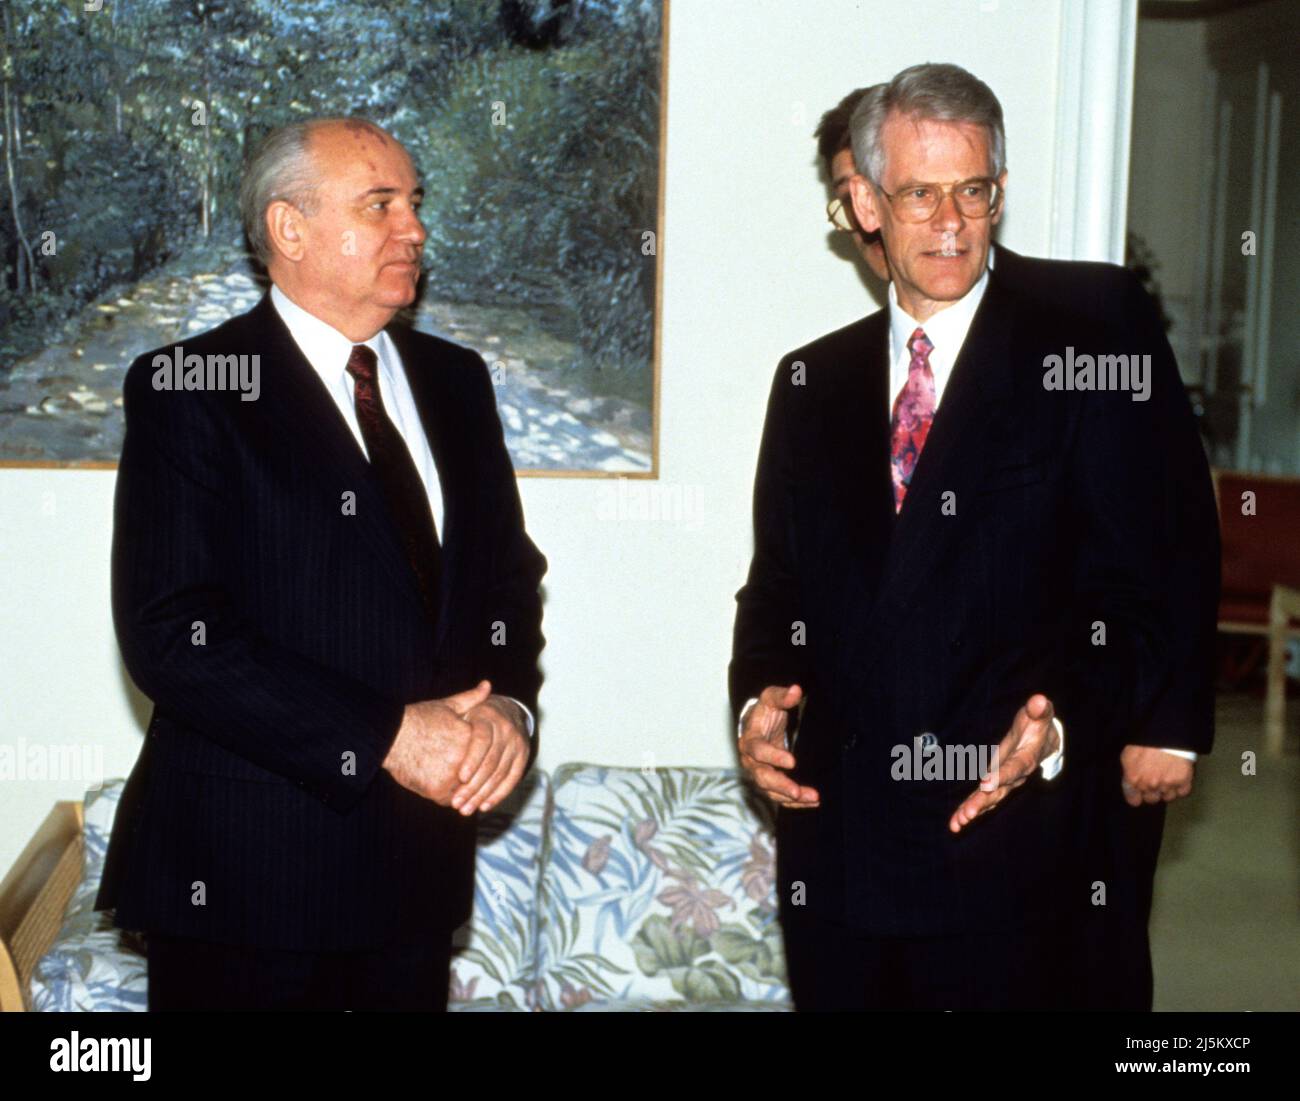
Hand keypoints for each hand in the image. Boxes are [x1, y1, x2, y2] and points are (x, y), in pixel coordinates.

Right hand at [382, 681, 491, 804]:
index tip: (480, 758)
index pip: (489, 756)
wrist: (390, 736)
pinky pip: (449, 800)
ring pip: (465, 790)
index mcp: (471, 738)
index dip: (484, 758)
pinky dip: (446, 796)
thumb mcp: (447, 706)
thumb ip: (471, 699)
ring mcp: (451, 776)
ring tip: (450, 780)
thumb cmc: (418, 719)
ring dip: (462, 790)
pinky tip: (438, 785)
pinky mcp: (437, 790)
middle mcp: (464, 759)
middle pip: (478, 775)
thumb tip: (487, 685)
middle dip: (476, 778)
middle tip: (466, 774)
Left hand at [451, 692, 528, 815]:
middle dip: (472, 785)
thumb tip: (484, 685)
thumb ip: (467, 698)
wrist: (508, 712)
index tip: (459, 777)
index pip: (482, 739)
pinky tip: (484, 806)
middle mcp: (508, 731)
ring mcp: (518, 745)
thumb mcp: (468, 704)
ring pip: (500, 774)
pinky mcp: (523, 758)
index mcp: (490, 716)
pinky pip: (511, 780)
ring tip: (465, 809)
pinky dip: (498, 795)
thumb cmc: (477, 712)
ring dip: (482, 795)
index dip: (472, 759)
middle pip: (491, 762)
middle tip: (456, 802)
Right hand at [737, 684, 819, 808]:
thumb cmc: (764, 712)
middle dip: (780, 785)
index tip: (792, 761)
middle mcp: (750, 761)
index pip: (757, 751)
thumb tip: (796, 691)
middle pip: (762, 777)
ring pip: (771, 790)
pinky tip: (811, 802)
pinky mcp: (769, 782)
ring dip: (790, 797)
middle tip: (797, 791)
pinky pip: (780, 795)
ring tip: (812, 798)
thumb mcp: (770, 699)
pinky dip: (794, 802)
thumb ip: (781, 696)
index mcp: (749, 740)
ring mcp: (759, 773)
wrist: (756, 726)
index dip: (773, 756)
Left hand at [949, 693, 1058, 833]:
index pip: (1013, 768)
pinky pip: (983, 800)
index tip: (985, 783)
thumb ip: (1039, 710)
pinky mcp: (996, 784)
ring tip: (958, 823)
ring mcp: (1005, 782)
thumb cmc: (1038, 725)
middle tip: (968, 814)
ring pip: (989, 799)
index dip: (1001, 776)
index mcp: (1026, 759)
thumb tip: (1039, 700)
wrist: (1046, 741)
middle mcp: (1016, 775)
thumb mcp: (1039, 715)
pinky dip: (970, 811)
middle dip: (983, 801)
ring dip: (974, 810)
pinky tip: (956, 823)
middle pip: (999, 790)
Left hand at [1120, 745, 1193, 805]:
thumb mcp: (1128, 755)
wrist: (1166, 732)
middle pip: (1151, 799)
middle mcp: (1149, 785)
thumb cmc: (1145, 741)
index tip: (1139, 795)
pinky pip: (1182, 793)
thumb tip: (1131, 783)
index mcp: (1133, 779)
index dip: (1136, 796)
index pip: (1133, 800)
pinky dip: (1180, 787)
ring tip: (1167, 777)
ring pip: (1167, 797)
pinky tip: (1177, 777)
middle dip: (1152, 792)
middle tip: (1154, 780)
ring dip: (1167, 790)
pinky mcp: (1183, 782)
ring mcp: (1167, 785)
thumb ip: (1128, 772)